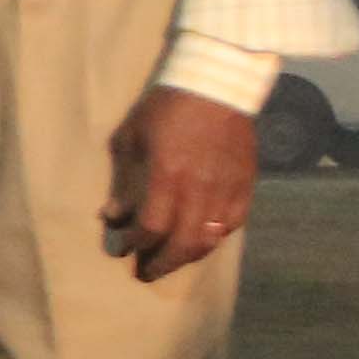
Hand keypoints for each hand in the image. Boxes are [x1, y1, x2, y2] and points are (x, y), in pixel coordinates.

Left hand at [104, 83, 255, 280]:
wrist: (217, 84)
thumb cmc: (165, 108)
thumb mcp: (130, 138)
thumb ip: (122, 181)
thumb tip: (112, 216)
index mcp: (168, 175)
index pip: (151, 226)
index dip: (135, 243)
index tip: (123, 248)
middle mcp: (200, 188)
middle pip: (183, 243)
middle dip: (161, 263)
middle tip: (146, 273)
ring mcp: (227, 187)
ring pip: (210, 238)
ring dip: (188, 256)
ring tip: (171, 261)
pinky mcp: (246, 183)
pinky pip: (233, 223)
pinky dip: (215, 237)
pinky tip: (201, 239)